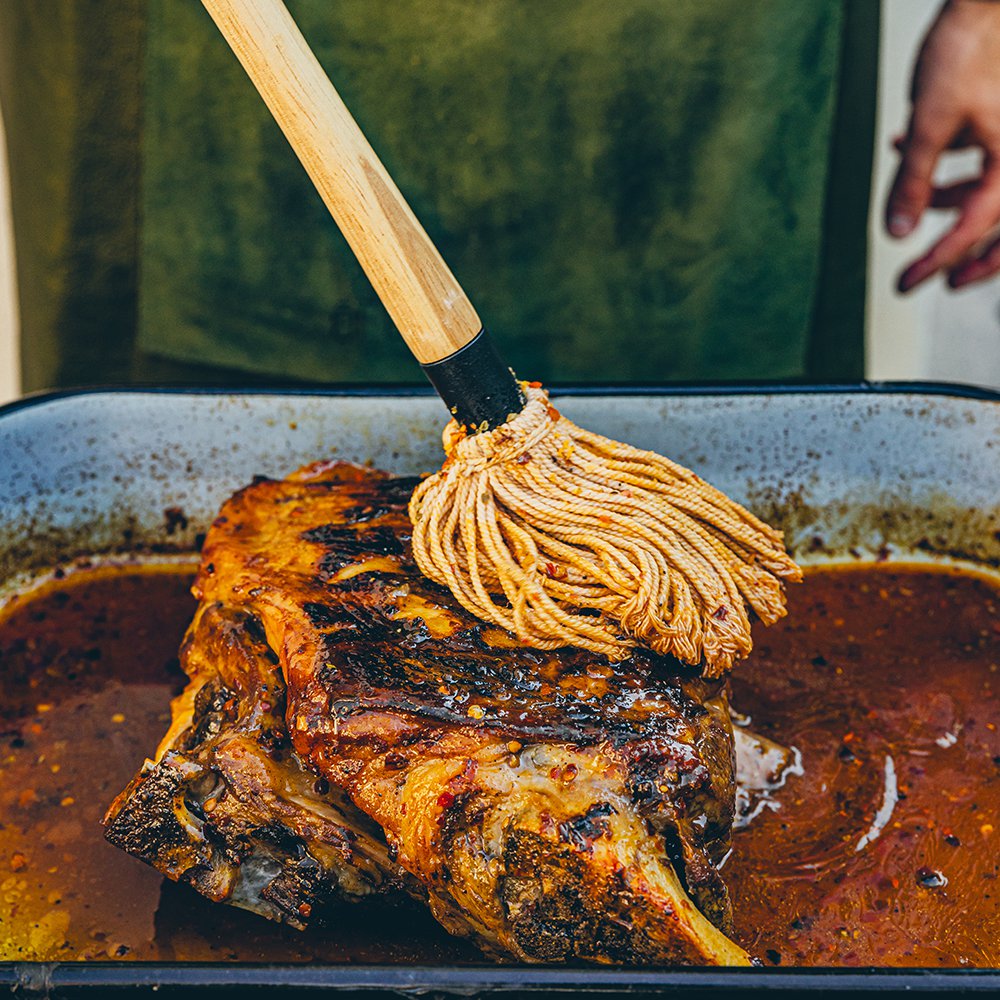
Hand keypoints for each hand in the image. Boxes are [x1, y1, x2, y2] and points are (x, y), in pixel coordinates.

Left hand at [886, 0, 999, 290]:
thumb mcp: (930, 124)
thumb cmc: (969, 48)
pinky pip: (982, 165)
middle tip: (935, 281)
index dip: (937, 260)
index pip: (974, 228)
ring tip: (914, 211)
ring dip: (950, 208)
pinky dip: (949, 170)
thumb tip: (898, 231)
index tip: (907, 283)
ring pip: (988, 196)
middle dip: (965, 255)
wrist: (985, 0)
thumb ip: (912, 181)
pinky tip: (906, 150)